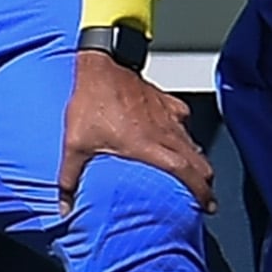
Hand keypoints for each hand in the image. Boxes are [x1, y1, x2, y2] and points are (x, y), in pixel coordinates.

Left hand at [58, 51, 215, 213]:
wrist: (101, 65)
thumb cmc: (92, 101)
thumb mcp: (75, 144)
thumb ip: (70, 178)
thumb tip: (64, 205)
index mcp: (149, 147)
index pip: (188, 173)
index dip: (202, 191)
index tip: (207, 205)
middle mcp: (166, 132)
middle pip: (199, 162)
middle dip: (206, 182)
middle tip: (205, 198)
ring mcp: (169, 116)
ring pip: (194, 144)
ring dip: (197, 162)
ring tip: (194, 175)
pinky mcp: (166, 102)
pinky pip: (183, 122)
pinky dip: (185, 135)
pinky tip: (177, 138)